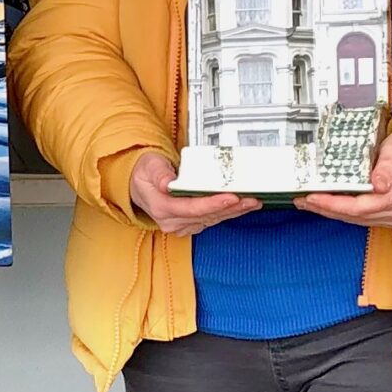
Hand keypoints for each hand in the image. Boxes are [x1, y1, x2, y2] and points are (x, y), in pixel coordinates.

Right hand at [130, 151, 260, 237]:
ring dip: (234, 212)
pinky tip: (241, 207)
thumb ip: (159, 173)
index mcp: (161, 207)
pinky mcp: (189, 224)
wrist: (138, 185)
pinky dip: (227, 213)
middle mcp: (171, 221)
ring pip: (212, 220)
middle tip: (252, 199)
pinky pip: (211, 220)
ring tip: (253, 202)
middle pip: (207, 216)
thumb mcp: (149, 166)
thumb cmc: (145, 172)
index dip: (213, 204)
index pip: (192, 208)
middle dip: (231, 208)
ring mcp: (180, 225)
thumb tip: (167, 183)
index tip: (232, 197)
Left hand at [297, 127, 391, 228]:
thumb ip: (386, 167)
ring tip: (307, 203)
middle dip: (325, 209)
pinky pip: (360, 217)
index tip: (313, 197)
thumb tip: (377, 185)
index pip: (360, 207)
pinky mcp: (388, 215)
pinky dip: (341, 211)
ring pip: (355, 219)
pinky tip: (326, 205)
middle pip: (354, 216)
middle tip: (301, 200)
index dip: (334, 204)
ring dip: (330, 211)